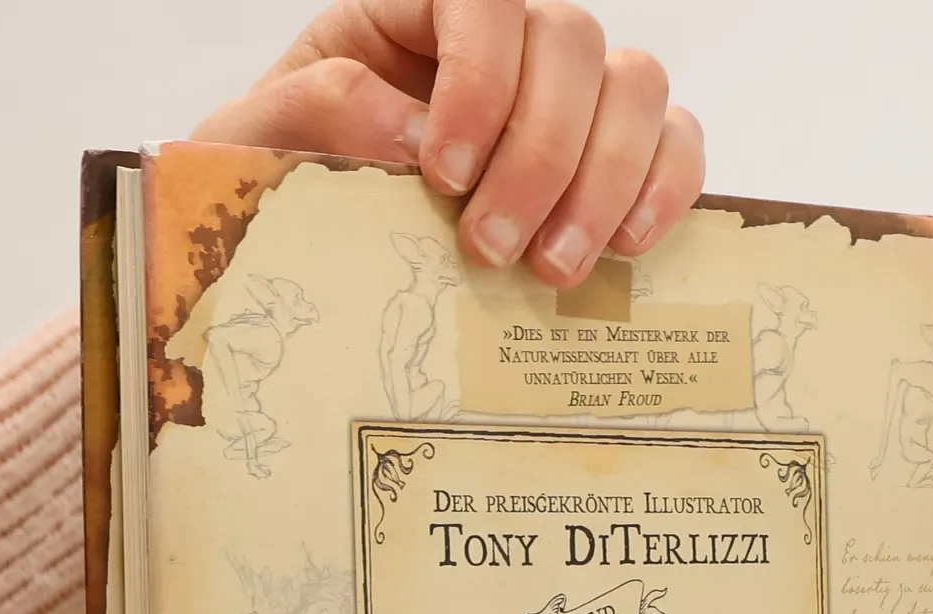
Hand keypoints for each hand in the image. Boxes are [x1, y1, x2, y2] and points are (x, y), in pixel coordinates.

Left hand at [193, 0, 704, 287]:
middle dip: (540, 155)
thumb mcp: (258, 144)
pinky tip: (623, 248)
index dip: (480, 78)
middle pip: (571, 43)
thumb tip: (407, 128)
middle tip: (492, 250)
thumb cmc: (286, 184)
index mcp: (414, 12)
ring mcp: (568, 94)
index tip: (445, 174)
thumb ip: (311, 114)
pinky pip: (674, 142)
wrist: (317, 252)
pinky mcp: (611, 155)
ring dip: (604, 181)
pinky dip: (664, 189)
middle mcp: (504, 41)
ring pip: (635, 88)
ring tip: (553, 269)